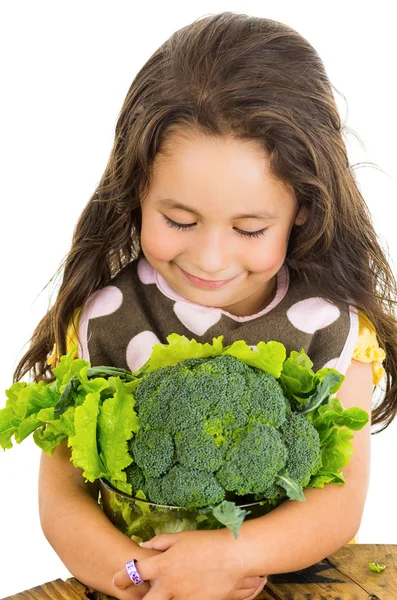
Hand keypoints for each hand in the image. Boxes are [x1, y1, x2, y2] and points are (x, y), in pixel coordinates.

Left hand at [113, 530, 267, 599]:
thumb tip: (143, 545)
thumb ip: (159, 542)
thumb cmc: (207, 543)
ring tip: (165, 591)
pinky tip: (183, 591)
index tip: (116, 580)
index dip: (121, 577)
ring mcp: (182, 598)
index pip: (134, 573)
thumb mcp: (181, 537)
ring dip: (161, 598)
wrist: (233, 556)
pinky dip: (178, 599)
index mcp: (163, 565)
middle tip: (137, 597)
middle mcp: (169, 585)